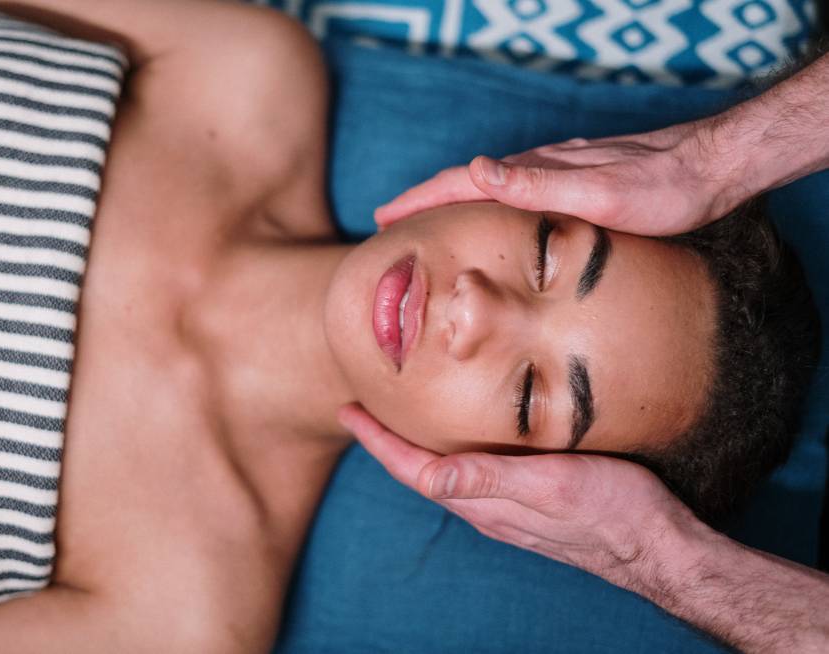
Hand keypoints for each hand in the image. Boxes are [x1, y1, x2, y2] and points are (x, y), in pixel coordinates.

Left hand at [337, 403, 701, 591]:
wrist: (659, 545)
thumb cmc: (612, 510)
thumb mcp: (552, 486)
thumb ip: (492, 479)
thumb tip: (429, 476)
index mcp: (484, 502)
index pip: (413, 470)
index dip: (377, 441)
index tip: (348, 411)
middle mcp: (487, 507)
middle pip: (420, 472)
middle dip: (387, 441)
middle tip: (363, 408)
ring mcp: (507, 507)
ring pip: (445, 473)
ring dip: (415, 446)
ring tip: (398, 417)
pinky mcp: (530, 501)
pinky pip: (473, 474)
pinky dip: (451, 450)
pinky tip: (461, 435)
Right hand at [374, 119, 746, 236]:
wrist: (710, 169)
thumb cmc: (660, 189)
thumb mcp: (599, 194)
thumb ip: (537, 184)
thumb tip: (476, 170)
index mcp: (536, 171)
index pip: (461, 182)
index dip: (419, 200)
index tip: (382, 217)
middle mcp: (540, 167)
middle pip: (465, 182)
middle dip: (423, 200)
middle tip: (387, 221)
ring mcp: (555, 172)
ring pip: (488, 187)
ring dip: (450, 202)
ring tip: (425, 221)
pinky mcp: (572, 181)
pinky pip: (512, 192)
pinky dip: (484, 204)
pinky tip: (489, 216)